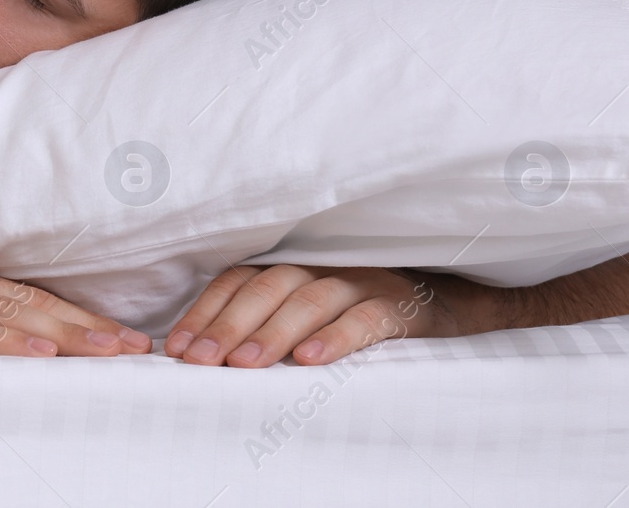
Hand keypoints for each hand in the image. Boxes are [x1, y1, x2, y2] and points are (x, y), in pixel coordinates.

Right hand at [0, 253, 151, 357]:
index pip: (22, 299)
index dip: (75, 319)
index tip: (120, 338)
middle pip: (27, 304)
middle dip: (87, 327)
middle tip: (138, 348)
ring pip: (4, 317)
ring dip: (63, 336)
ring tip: (110, 352)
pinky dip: (0, 343)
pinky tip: (36, 352)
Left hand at [164, 265, 459, 367]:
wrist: (450, 301)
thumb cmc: (360, 310)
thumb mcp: (308, 308)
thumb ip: (264, 320)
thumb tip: (204, 354)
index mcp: (292, 263)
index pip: (237, 280)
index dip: (205, 312)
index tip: (177, 349)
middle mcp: (322, 263)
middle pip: (266, 287)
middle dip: (228, 326)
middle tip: (201, 362)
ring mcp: (361, 279)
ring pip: (309, 300)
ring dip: (272, 333)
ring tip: (243, 365)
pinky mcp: (400, 303)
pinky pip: (365, 318)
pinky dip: (336, 337)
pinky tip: (310, 361)